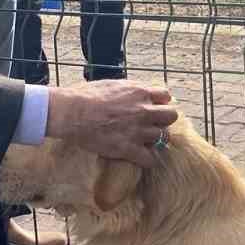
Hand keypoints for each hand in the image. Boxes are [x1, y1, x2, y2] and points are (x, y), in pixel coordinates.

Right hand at [45, 81, 177, 164]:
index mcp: (140, 93)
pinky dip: (148, 159)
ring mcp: (138, 131)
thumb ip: (131, 89)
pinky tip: (142, 158)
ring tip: (145, 142)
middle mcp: (144, 111)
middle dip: (164, 120)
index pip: (166, 96)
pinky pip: (151, 159)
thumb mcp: (113, 84)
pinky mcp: (129, 149)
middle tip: (153, 124)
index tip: (154, 107)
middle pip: (171, 116)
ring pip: (163, 138)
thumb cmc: (87, 96)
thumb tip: (138, 91)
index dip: (161, 103)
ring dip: (155, 140)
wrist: (74, 113)